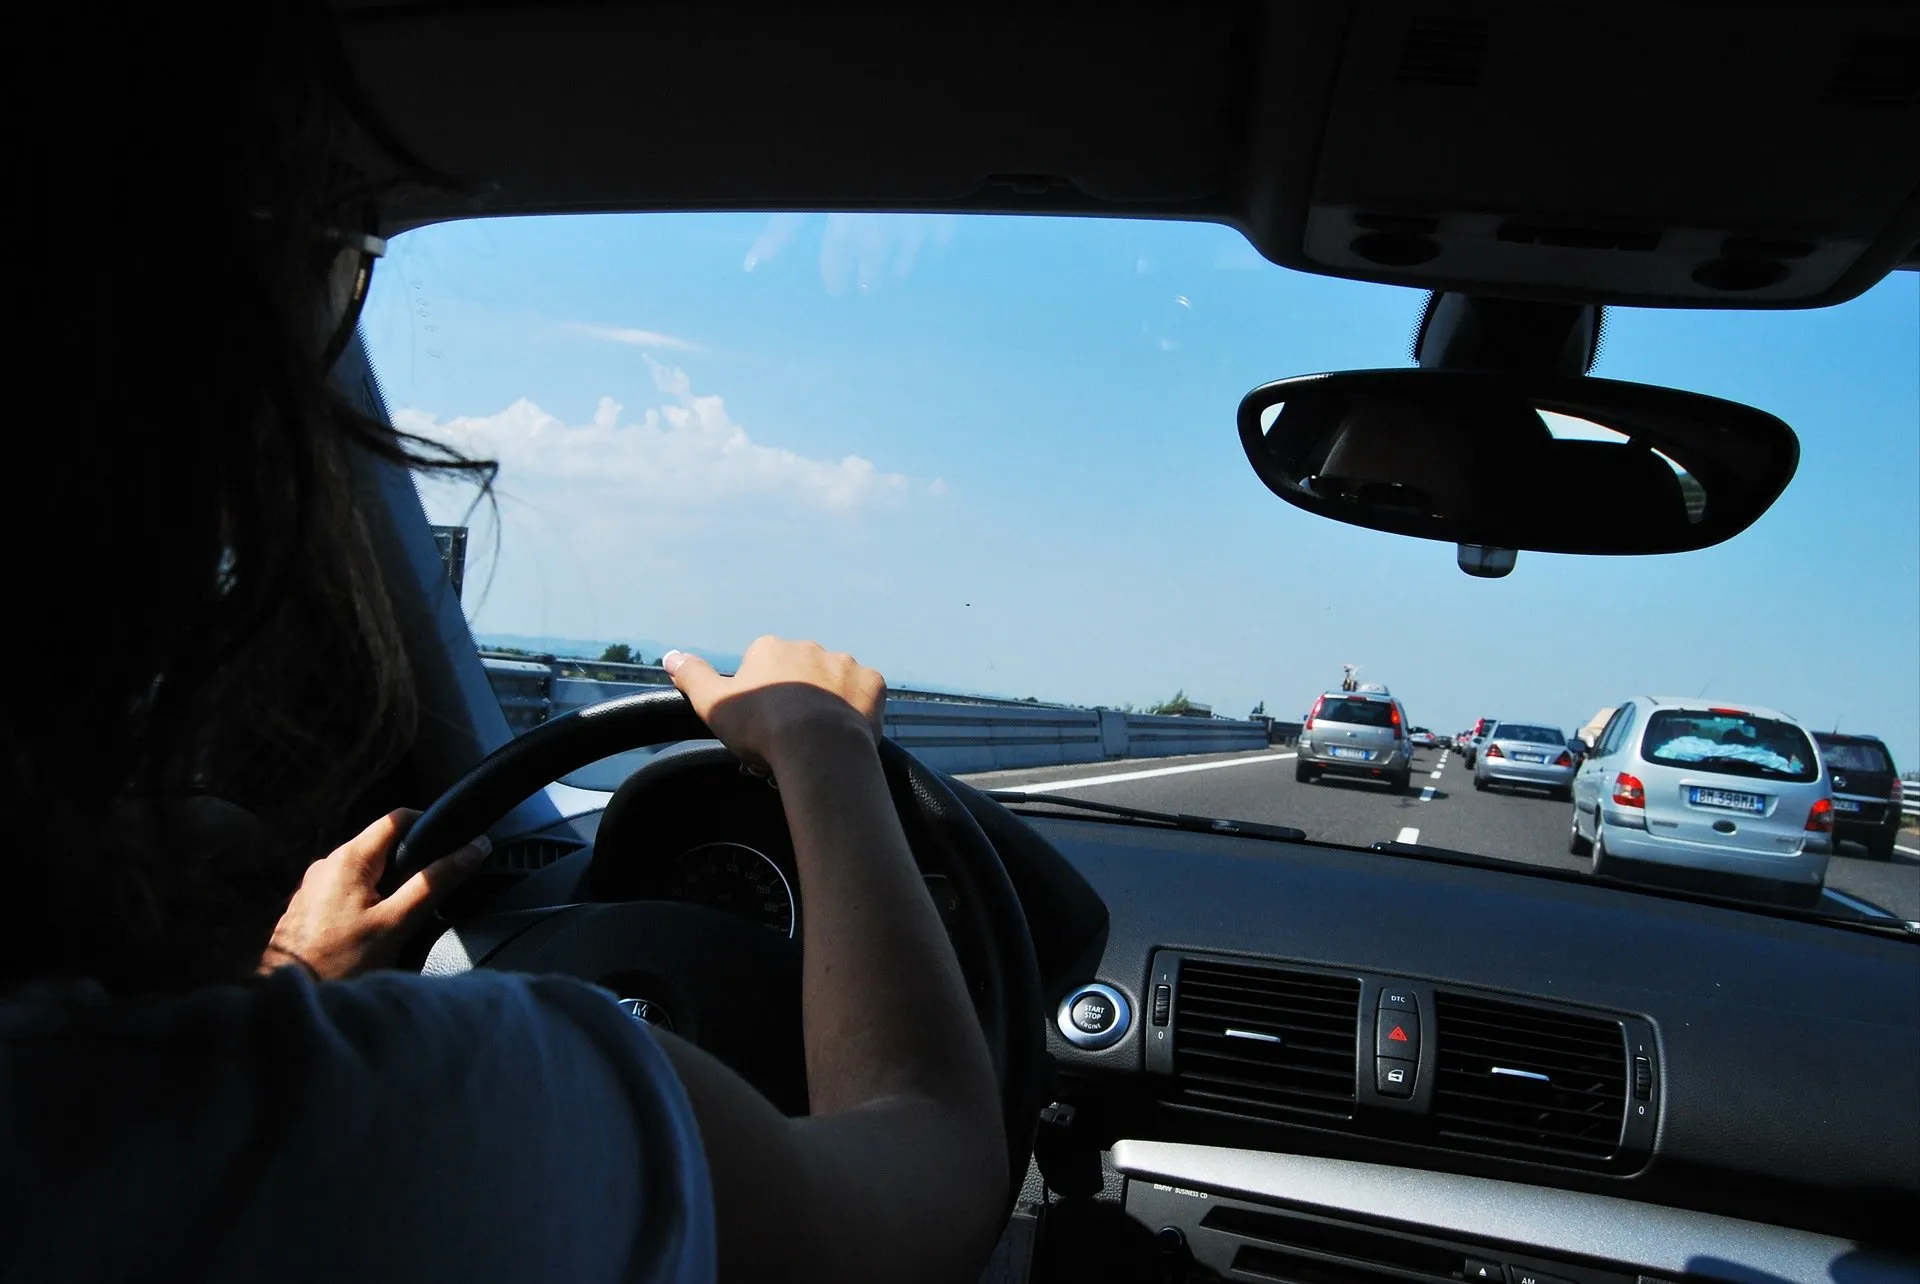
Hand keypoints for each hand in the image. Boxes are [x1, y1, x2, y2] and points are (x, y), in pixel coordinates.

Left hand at [260, 809, 489, 980]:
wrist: (282, 1004)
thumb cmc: (340, 963)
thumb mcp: (397, 923)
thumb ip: (435, 883)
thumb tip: (475, 848)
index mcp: (348, 858)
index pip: (397, 819)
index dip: (430, 825)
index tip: (455, 847)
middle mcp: (326, 864)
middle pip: (382, 846)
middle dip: (411, 863)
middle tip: (435, 893)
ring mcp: (313, 887)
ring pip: (366, 871)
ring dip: (390, 886)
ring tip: (407, 918)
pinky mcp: (307, 910)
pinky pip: (348, 892)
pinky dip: (369, 902)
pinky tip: (376, 933)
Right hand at [663, 637, 885, 770]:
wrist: (819, 745)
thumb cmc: (761, 726)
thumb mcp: (713, 703)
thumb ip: (692, 676)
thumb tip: (670, 656)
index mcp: (770, 648)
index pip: (760, 669)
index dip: (758, 700)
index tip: (759, 727)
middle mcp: (808, 647)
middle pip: (797, 674)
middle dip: (794, 698)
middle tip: (789, 737)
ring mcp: (844, 663)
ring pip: (832, 682)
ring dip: (826, 702)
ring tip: (819, 739)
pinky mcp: (872, 683)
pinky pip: (864, 692)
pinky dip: (857, 708)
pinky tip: (847, 730)